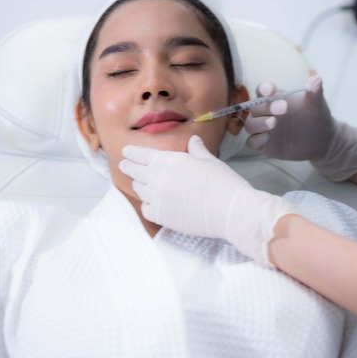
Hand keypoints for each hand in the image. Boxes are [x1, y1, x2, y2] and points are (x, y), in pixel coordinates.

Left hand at [119, 135, 295, 265]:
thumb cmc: (223, 182)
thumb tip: (193, 140)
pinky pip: (146, 209)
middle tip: (125, 165)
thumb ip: (196, 150)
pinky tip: (151, 203)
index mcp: (169, 160)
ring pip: (139, 190)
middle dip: (128, 167)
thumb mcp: (209, 160)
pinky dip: (147, 205)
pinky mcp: (162, 217)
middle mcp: (158, 178)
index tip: (126, 152)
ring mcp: (158, 199)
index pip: (142, 154)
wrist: (230, 210)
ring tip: (139, 183)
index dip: (132, 152)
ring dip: (138, 185)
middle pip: (134, 171)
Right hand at [245, 75, 356, 181]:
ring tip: (273, 122)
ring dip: (259, 123)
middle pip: (255, 107)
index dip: (263, 89)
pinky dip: (256, 140)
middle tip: (284, 107)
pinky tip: (267, 138)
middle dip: (266, 107)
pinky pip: (252, 143)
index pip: (262, 90)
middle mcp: (265, 112)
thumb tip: (316, 79)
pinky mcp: (263, 145)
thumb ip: (315, 92)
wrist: (321, 140)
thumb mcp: (316, 105)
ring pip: (251, 124)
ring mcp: (263, 129)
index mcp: (275, 98)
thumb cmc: (315, 117)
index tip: (271, 90)